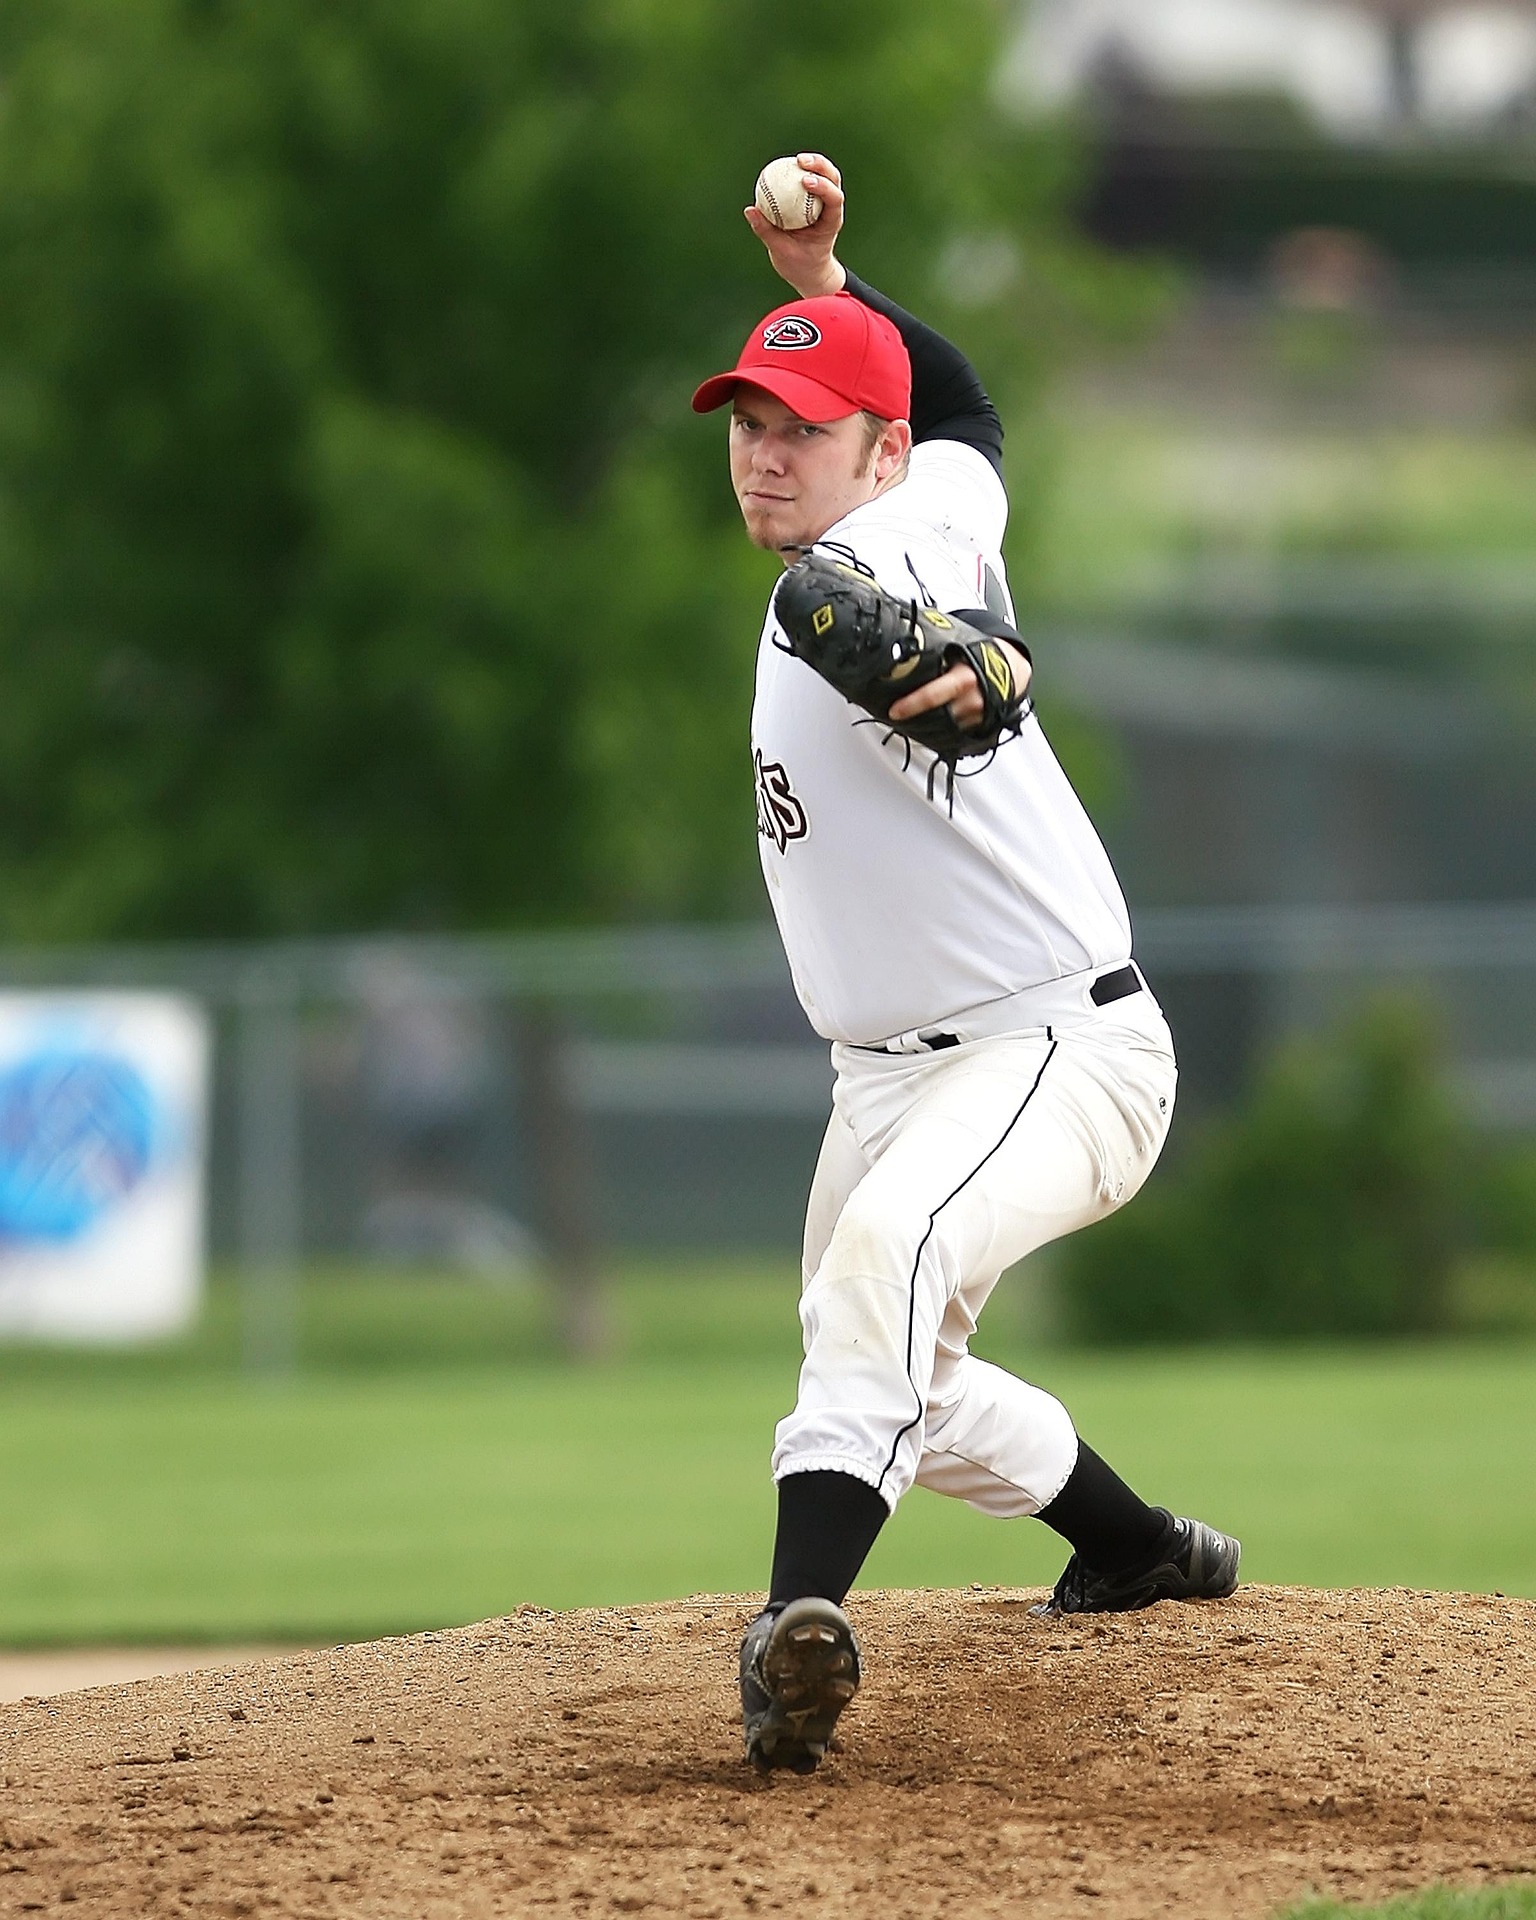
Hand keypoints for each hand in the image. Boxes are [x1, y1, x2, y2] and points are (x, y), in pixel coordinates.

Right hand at [743, 153, 846, 299]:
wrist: (809, 270)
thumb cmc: (798, 264)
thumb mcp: (781, 252)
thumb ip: (766, 231)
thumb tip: (750, 210)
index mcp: (831, 222)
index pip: (834, 199)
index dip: (823, 186)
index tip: (805, 180)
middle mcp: (832, 209)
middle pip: (833, 178)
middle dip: (820, 165)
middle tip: (800, 161)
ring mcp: (825, 202)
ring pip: (826, 174)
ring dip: (814, 162)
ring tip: (796, 159)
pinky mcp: (815, 200)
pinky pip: (808, 180)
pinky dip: (799, 173)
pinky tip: (785, 167)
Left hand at [888, 642, 1031, 731]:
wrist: (1012, 667)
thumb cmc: (982, 654)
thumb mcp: (959, 645)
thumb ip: (935, 649)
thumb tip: (905, 643)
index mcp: (965, 679)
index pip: (933, 695)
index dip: (911, 705)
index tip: (894, 711)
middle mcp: (972, 701)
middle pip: (935, 719)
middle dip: (914, 721)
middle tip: (896, 718)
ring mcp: (977, 718)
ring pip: (944, 732)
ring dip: (924, 730)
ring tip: (907, 723)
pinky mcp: (979, 728)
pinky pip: (954, 737)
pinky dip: (939, 735)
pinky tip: (927, 729)